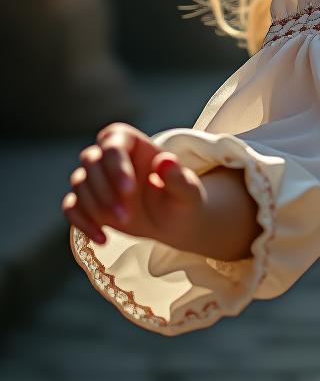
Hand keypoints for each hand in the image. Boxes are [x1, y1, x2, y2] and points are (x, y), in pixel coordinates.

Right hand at [62, 122, 206, 246]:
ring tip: (124, 223)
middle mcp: (113, 156)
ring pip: (79, 182)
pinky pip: (71, 206)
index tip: (129, 190)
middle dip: (105, 190)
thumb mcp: (187, 192)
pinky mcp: (88, 200)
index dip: (116, 164)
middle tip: (127, 216)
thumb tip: (165, 161)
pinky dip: (82, 222)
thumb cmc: (183, 200)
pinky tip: (102, 238)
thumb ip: (179, 177)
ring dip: (96, 206)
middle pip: (91, 161)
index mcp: (136, 144)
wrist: (173, 221)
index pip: (114, 142)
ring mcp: (98, 177)